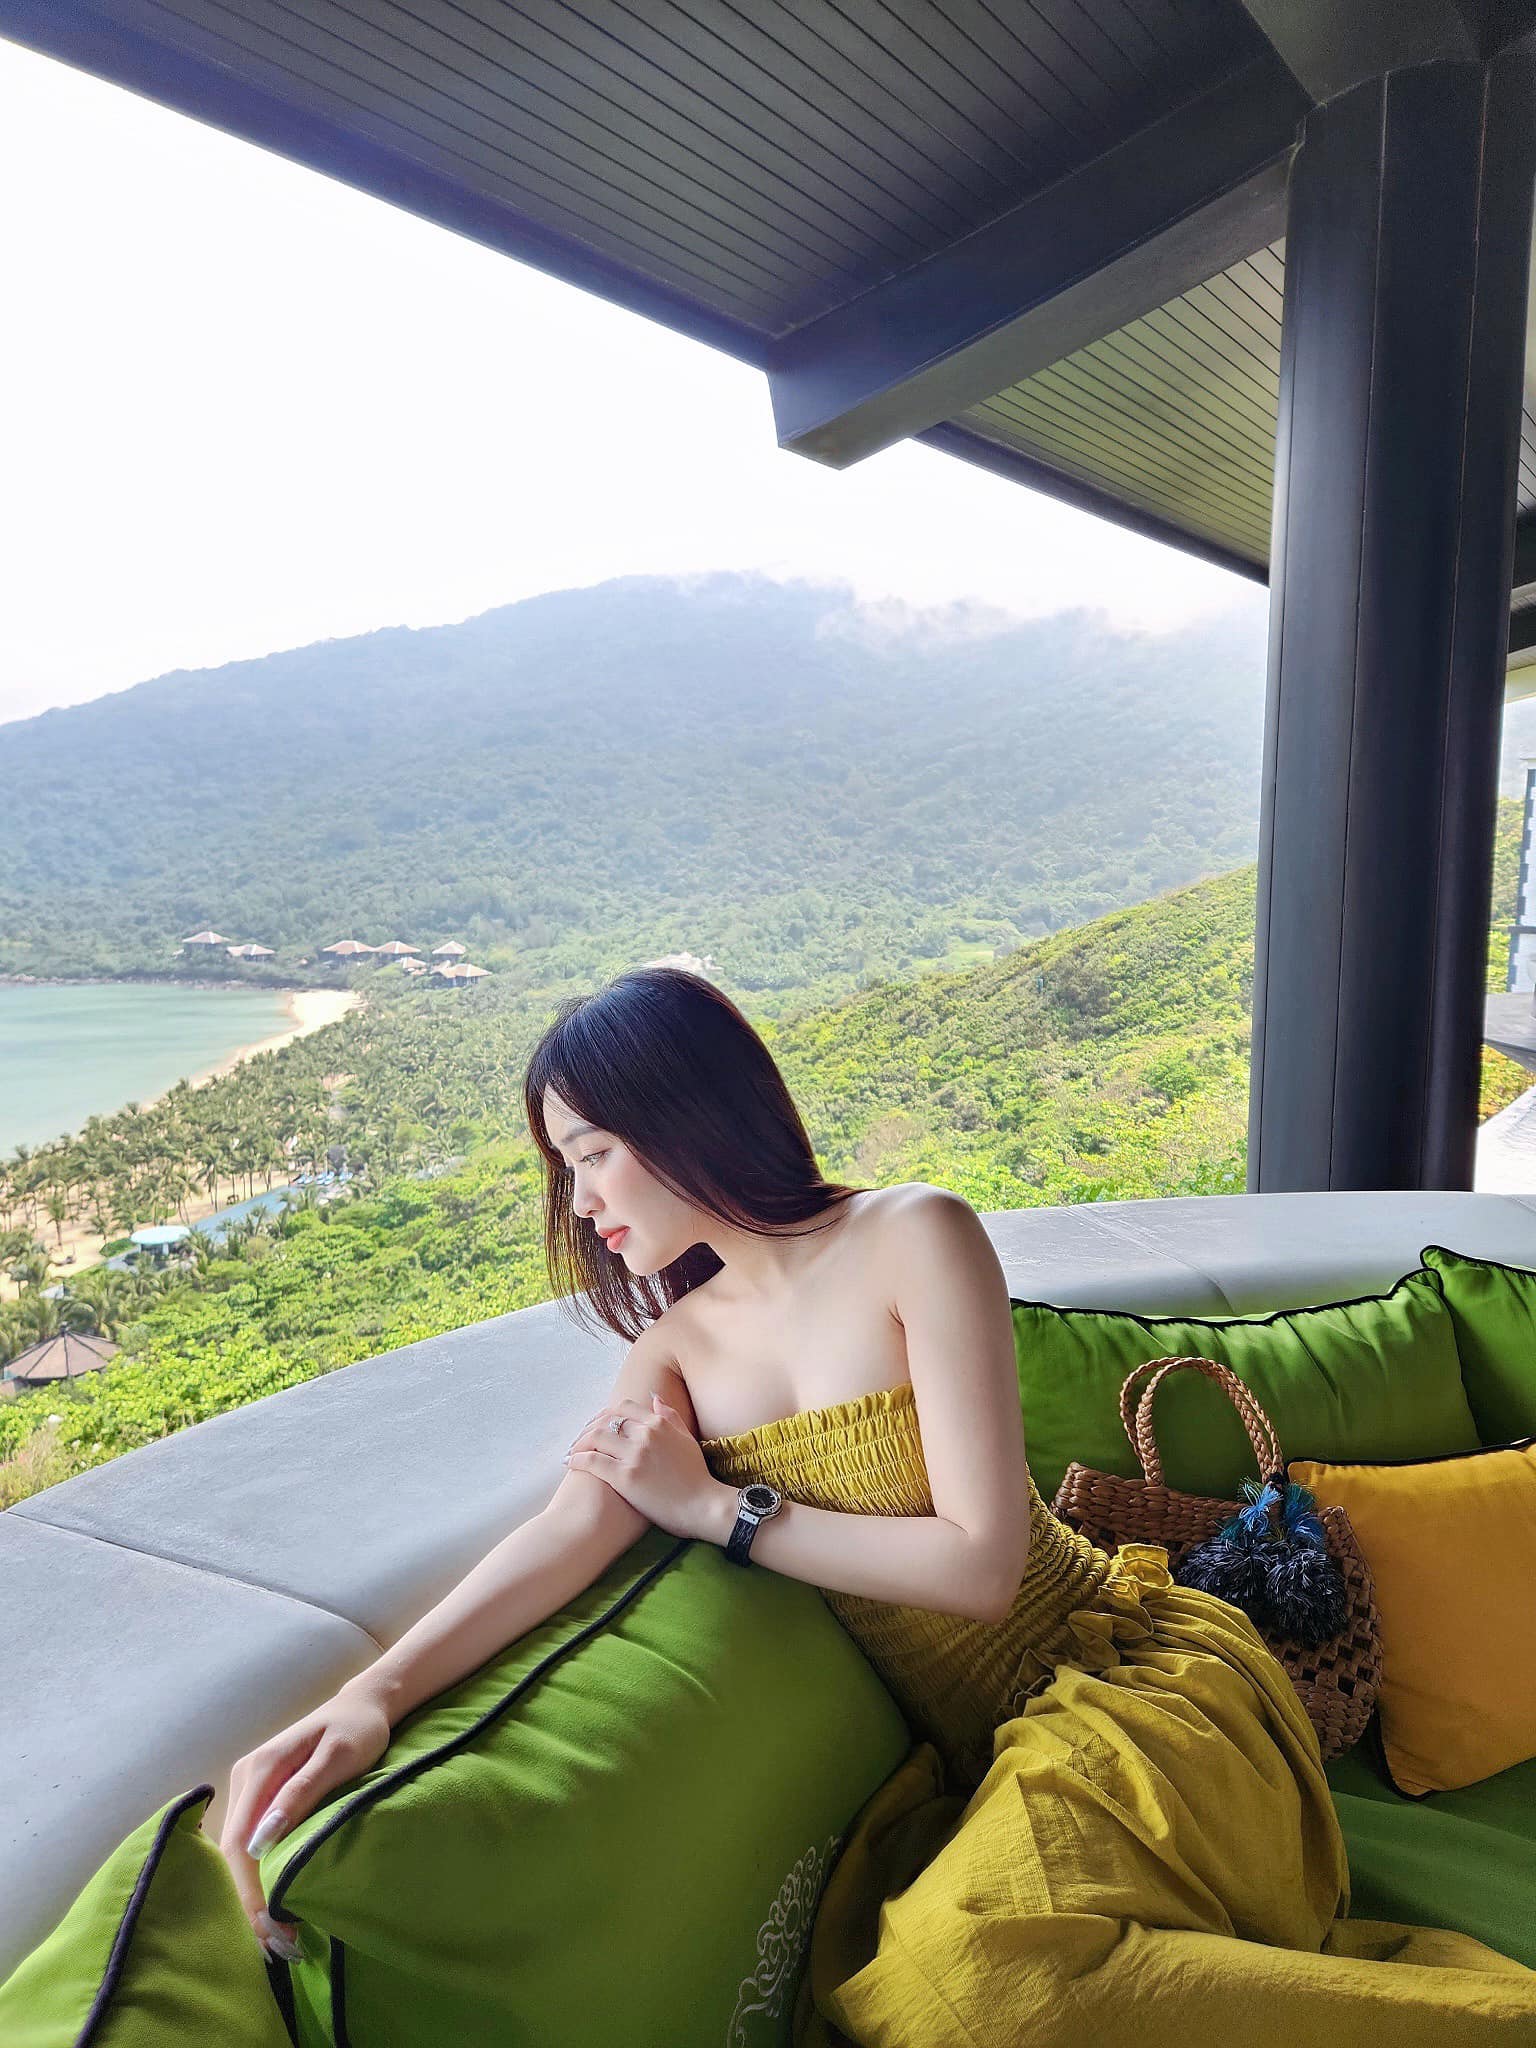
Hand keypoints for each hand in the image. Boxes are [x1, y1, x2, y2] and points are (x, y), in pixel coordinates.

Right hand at [216, 1688, 391, 1960]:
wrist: (363, 1706)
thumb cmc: (356, 1730)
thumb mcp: (338, 1757)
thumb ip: (301, 1794)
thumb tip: (262, 1841)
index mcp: (260, 1769)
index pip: (240, 1843)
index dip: (251, 1890)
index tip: (273, 1926)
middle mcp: (245, 1779)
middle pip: (233, 1852)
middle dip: (250, 1902)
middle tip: (277, 1946)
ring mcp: (250, 1788)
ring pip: (238, 1853)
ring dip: (252, 1895)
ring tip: (275, 1938)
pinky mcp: (261, 1797)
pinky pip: (250, 1844)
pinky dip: (258, 1878)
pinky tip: (272, 1904)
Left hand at [564, 1393, 722, 1539]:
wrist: (704, 1506)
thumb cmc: (697, 1476)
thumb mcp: (687, 1439)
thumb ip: (671, 1417)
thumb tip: (655, 1398)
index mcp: (659, 1423)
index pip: (622, 1407)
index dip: (605, 1414)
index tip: (596, 1424)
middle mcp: (646, 1434)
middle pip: (605, 1421)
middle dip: (588, 1428)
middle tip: (579, 1440)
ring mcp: (635, 1455)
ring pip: (596, 1438)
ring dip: (579, 1443)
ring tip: (573, 1452)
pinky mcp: (625, 1477)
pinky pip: (593, 1462)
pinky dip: (578, 1460)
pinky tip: (571, 1463)